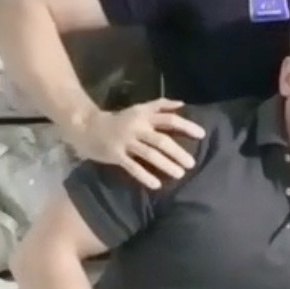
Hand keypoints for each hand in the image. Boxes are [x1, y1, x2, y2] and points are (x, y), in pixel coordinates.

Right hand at [66, 99, 206, 190]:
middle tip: (191, 163)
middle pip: (161, 139)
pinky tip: (156, 185)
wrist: (87, 126)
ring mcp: (126, 141)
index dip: (186, 126)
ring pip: (149, 154)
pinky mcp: (116, 155)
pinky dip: (145, 176)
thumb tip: (182, 103)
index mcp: (144, 115)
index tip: (202, 135)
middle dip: (178, 152)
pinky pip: (132, 167)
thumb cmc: (119, 119)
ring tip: (180, 174)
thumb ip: (160, 106)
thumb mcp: (139, 109)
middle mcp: (137, 127)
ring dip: (166, 164)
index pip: (169, 119)